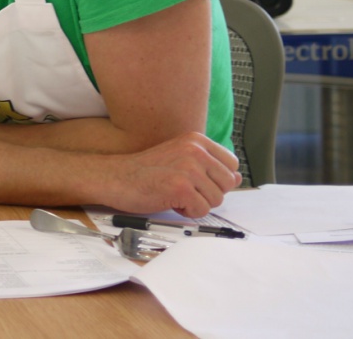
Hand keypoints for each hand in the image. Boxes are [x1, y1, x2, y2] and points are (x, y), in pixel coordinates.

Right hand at [103, 132, 241, 217]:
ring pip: (216, 199)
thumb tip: (237, 177)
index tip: (196, 181)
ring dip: (197, 204)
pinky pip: (201, 210)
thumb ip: (210, 167)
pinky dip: (187, 212)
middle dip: (209, 193)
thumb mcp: (181, 160)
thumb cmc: (146, 171)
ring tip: (174, 194)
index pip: (232, 164)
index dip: (217, 179)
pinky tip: (169, 201)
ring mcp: (188, 168)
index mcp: (196, 140)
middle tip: (184, 189)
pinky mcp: (180, 187)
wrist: (115, 177)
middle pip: (227, 184)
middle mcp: (195, 150)